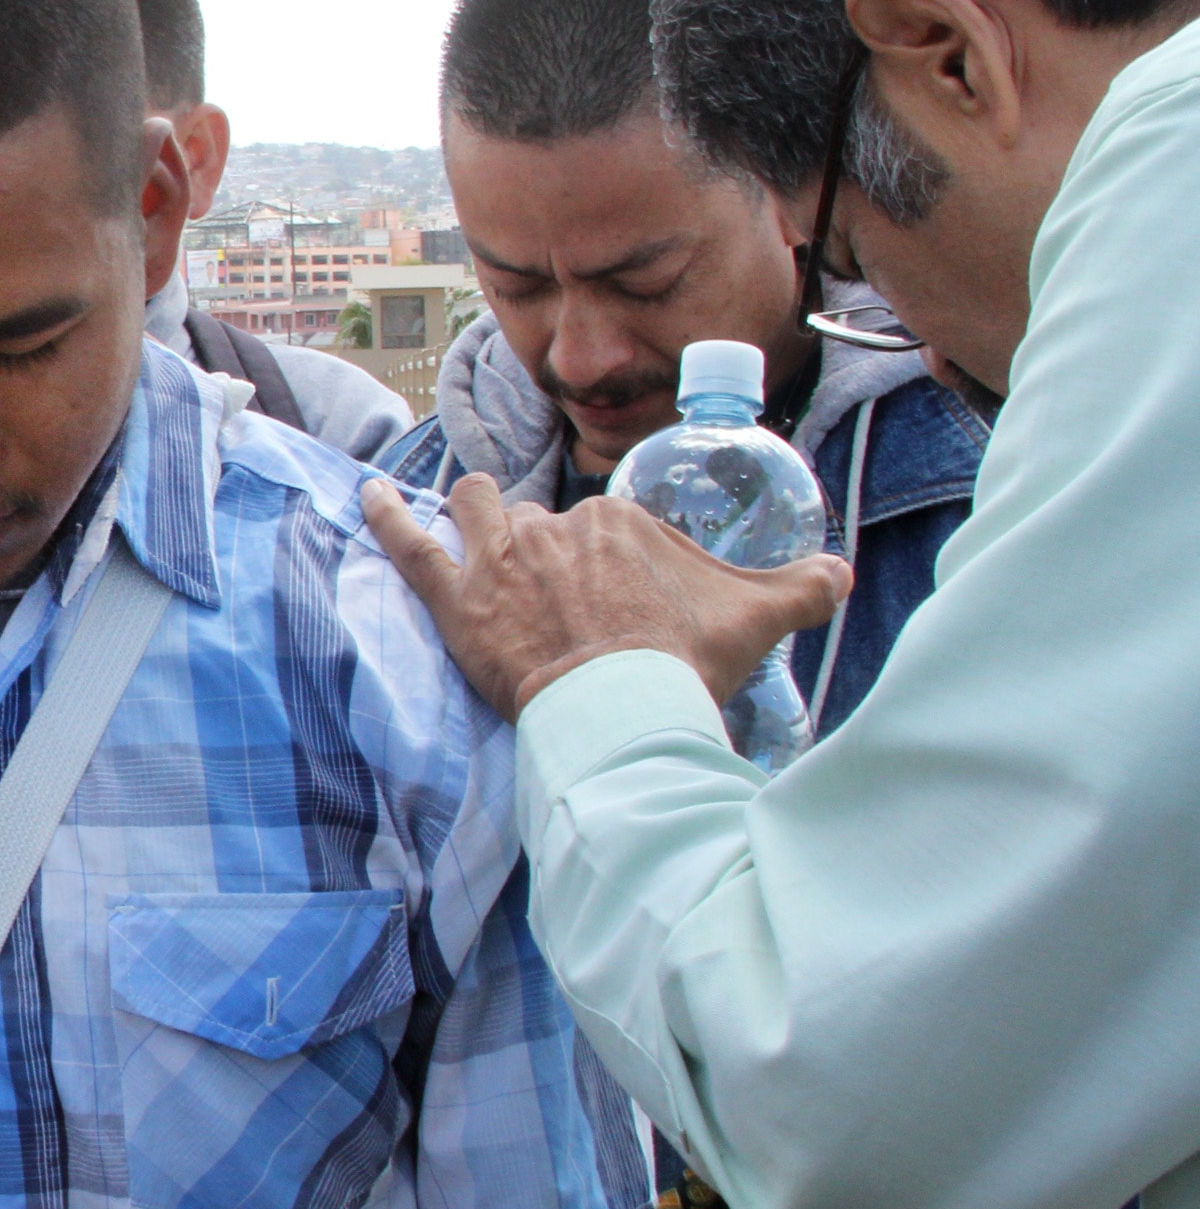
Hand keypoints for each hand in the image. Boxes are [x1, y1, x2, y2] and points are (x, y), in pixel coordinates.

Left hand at [360, 474, 850, 720]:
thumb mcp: (757, 618)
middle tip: (550, 596)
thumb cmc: (683, 663)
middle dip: (538, 546)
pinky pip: (406, 542)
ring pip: (476, 509)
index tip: (606, 594)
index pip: (594, 522)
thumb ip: (803, 588)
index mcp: (615, 521)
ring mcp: (498, 557)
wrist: (624, 711)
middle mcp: (552, 525)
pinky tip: (366, 497)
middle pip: (534, 518)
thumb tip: (841, 573)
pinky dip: (383, 516)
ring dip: (475, 518)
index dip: (596, 557)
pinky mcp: (456, 597)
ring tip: (473, 535)